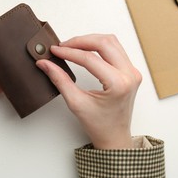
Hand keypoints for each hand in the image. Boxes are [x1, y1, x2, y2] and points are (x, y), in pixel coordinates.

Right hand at [36, 34, 141, 148]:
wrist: (114, 136)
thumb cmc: (99, 125)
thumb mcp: (76, 103)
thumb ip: (60, 80)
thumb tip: (45, 64)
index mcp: (118, 84)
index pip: (90, 59)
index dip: (69, 52)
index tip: (55, 51)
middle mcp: (129, 75)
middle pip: (104, 43)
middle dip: (81, 41)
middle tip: (63, 46)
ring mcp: (132, 72)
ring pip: (111, 42)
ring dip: (90, 40)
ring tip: (72, 46)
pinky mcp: (131, 71)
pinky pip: (116, 49)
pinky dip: (99, 46)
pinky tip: (86, 50)